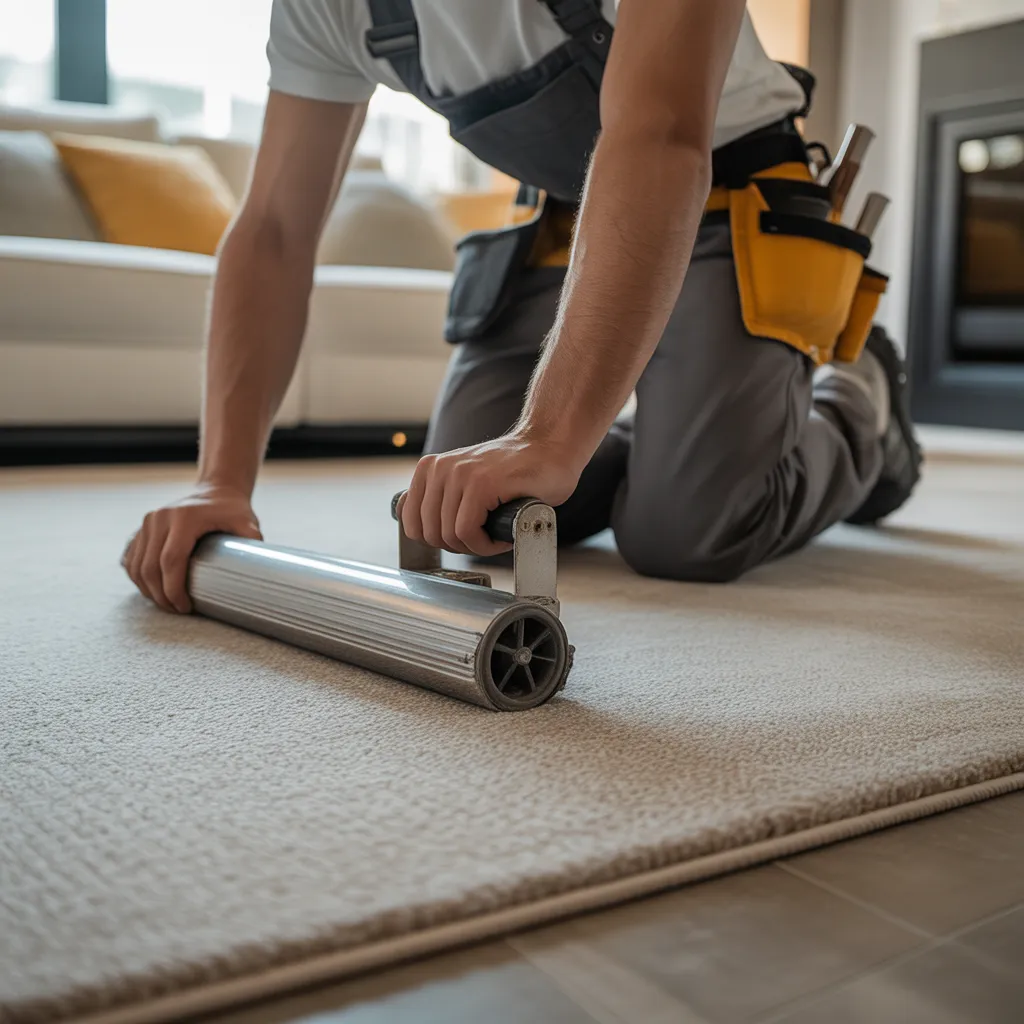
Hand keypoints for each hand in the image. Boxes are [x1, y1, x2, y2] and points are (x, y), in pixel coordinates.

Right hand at [122, 485, 261, 612]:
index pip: (170, 561)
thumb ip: (251, 540)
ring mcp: (147, 523)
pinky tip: (152, 590)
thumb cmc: (232, 509)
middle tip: (177, 610)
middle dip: (160, 595)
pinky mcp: (141, 529)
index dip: (174, 589)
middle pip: (150, 567)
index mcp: (184, 518)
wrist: (216, 490)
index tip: (185, 606)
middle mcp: (160, 518)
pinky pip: (131, 558)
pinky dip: (138, 578)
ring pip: (136, 566)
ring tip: (166, 603)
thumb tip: (261, 567)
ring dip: (147, 590)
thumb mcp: (246, 521)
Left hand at [399, 433, 581, 556]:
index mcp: (430, 468)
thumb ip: (441, 498)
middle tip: (484, 539)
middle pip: (429, 534)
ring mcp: (460, 474)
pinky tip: (502, 537)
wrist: (551, 449)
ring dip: (476, 547)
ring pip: (448, 535)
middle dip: (458, 546)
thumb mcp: (465, 483)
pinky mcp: (481, 484)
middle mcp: (440, 468)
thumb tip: (422, 531)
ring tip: (496, 536)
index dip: (438, 540)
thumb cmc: (516, 472)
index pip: (410, 522)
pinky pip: (467, 532)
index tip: (463, 537)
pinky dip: (485, 546)